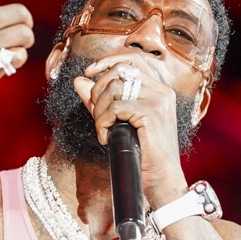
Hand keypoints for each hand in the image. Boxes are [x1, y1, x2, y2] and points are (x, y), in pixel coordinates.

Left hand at [73, 54, 189, 207]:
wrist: (161, 180)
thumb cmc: (142, 155)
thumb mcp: (118, 122)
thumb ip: (100, 101)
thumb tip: (78, 81)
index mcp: (159, 90)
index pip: (131, 60)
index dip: (107, 60)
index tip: (89, 71)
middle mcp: (162, 91)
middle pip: (119, 70)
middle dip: (98, 90)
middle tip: (96, 114)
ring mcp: (159, 101)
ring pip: (115, 87)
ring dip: (99, 109)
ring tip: (102, 128)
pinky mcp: (152, 114)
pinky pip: (115, 107)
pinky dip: (103, 122)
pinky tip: (106, 137)